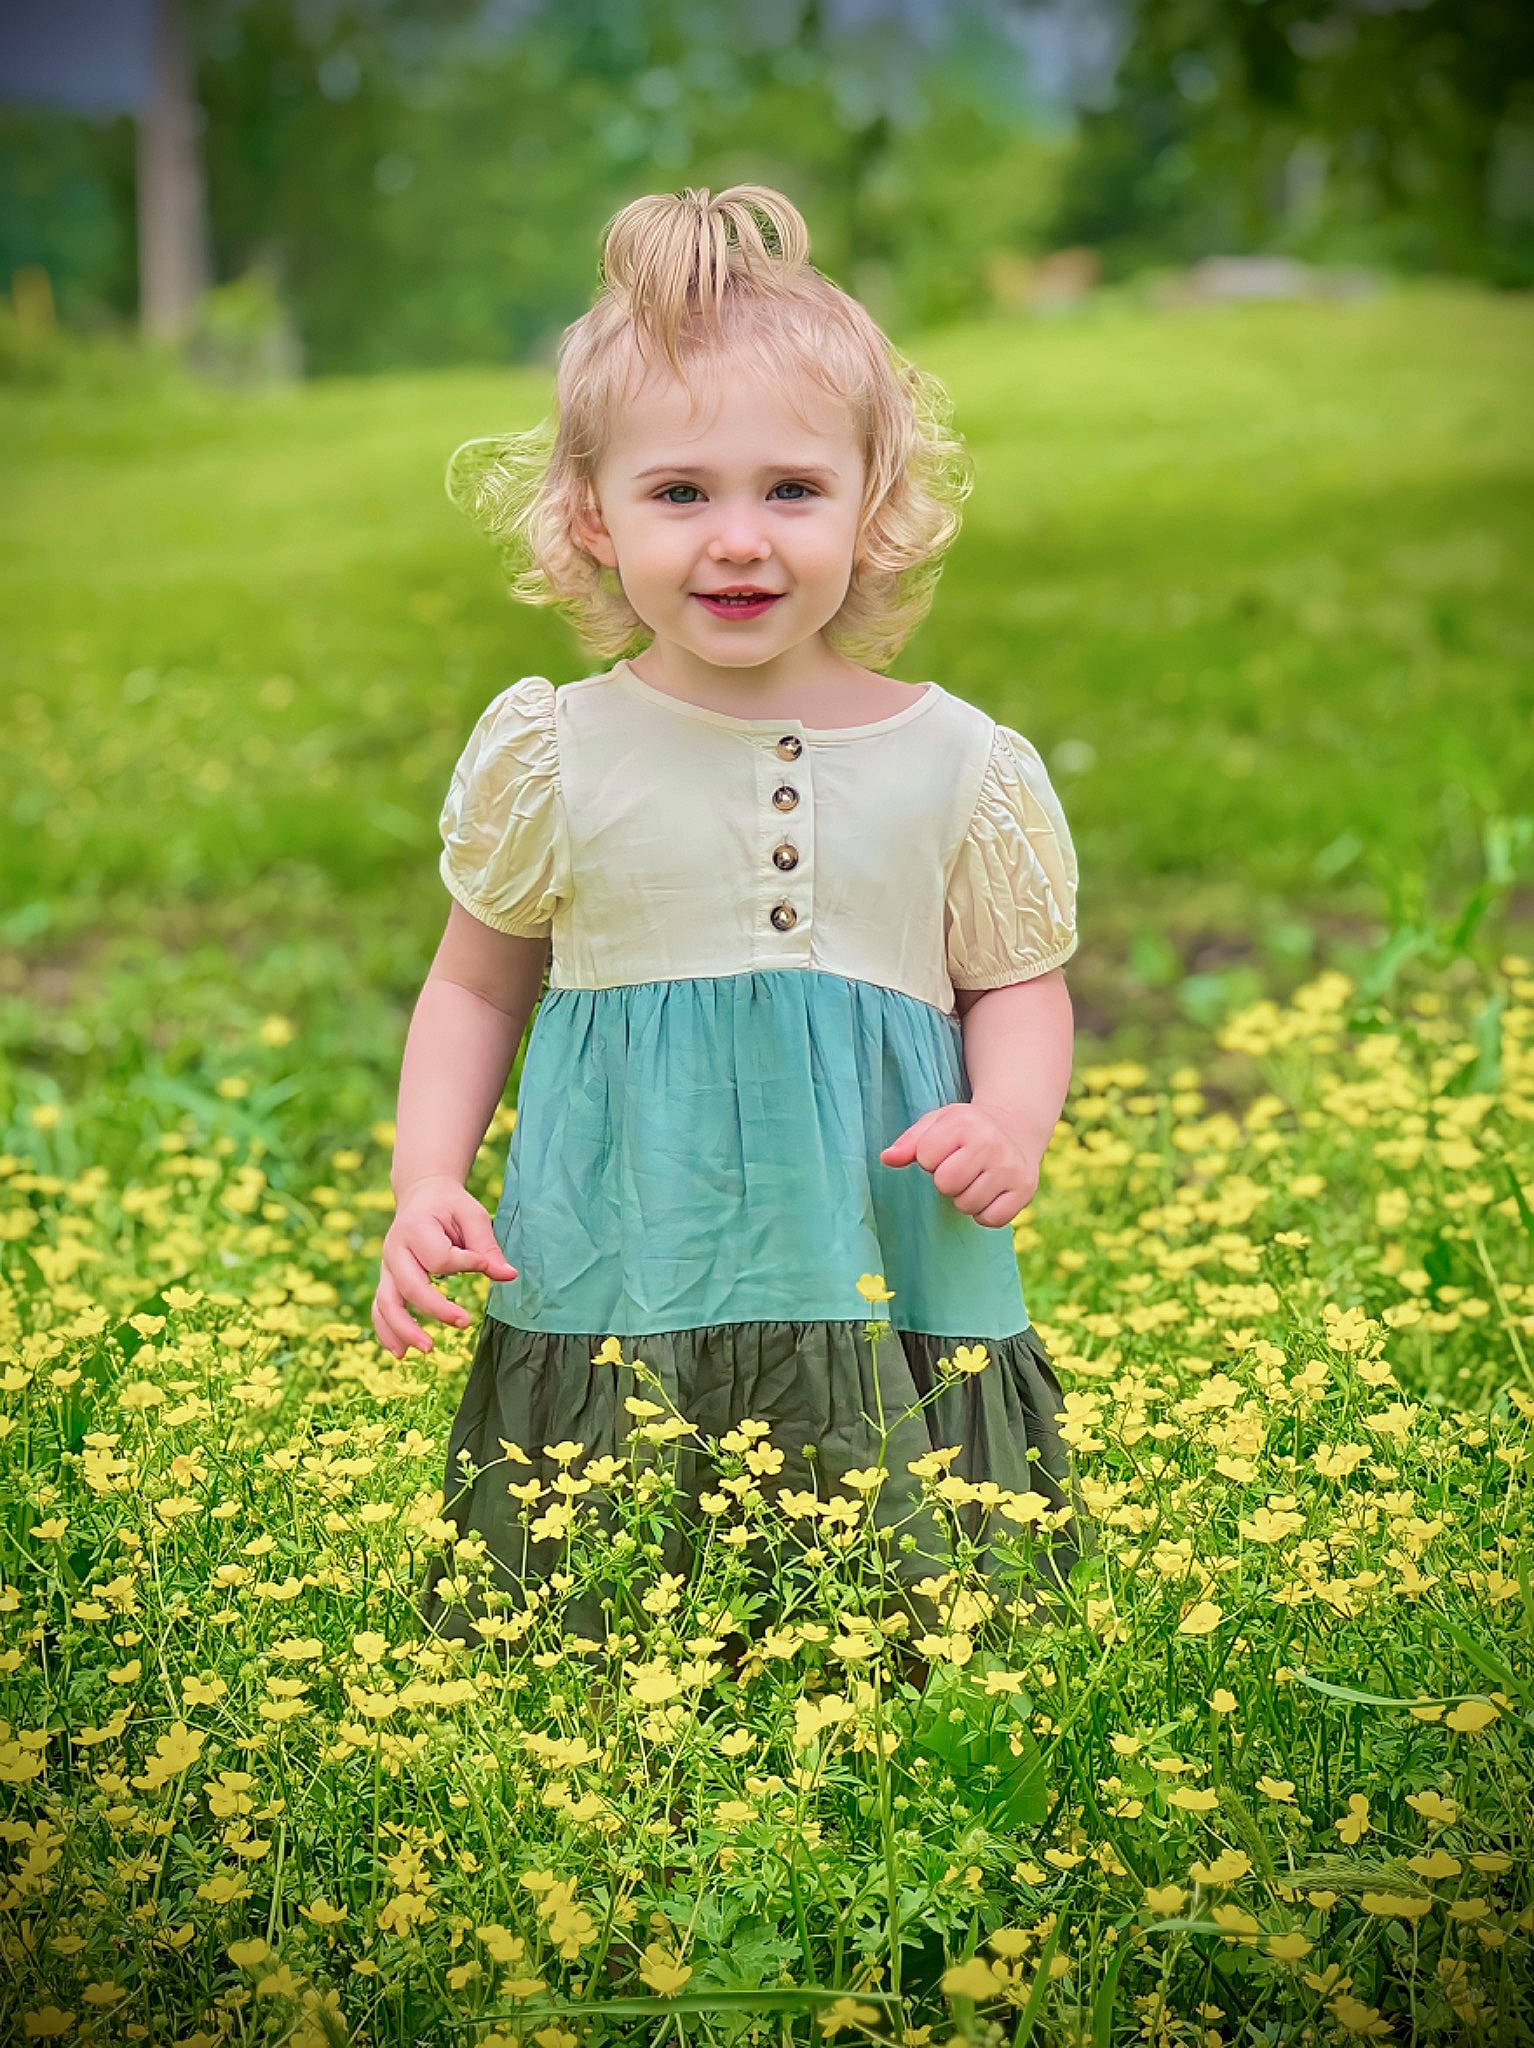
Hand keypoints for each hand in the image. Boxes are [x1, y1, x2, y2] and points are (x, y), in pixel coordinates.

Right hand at [372, 1174, 517, 1358]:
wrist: (421, 1195)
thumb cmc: (450, 1206)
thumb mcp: (473, 1215)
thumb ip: (487, 1247)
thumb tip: (509, 1276)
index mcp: (416, 1227)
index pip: (439, 1257)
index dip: (465, 1263)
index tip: (484, 1264)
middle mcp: (395, 1248)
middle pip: (410, 1285)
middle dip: (435, 1309)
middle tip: (464, 1323)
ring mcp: (387, 1267)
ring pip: (386, 1303)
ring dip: (403, 1330)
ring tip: (427, 1349)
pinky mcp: (386, 1280)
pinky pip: (379, 1309)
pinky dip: (387, 1332)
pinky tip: (401, 1353)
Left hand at [880, 1102, 1038, 1228]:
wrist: (1015, 1128)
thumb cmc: (965, 1129)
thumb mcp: (936, 1124)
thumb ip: (909, 1142)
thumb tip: (887, 1159)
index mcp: (965, 1123)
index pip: (926, 1157)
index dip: (929, 1158)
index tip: (944, 1151)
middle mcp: (991, 1143)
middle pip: (946, 1183)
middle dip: (945, 1181)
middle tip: (959, 1169)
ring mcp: (1011, 1168)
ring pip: (967, 1205)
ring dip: (965, 1198)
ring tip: (974, 1179)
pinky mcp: (1025, 1190)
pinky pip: (991, 1219)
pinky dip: (984, 1213)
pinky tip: (988, 1193)